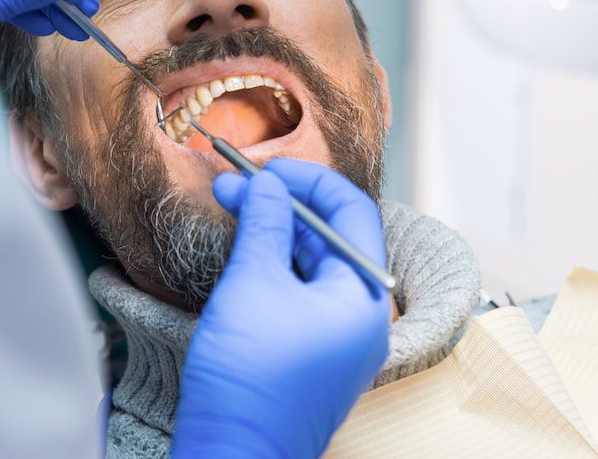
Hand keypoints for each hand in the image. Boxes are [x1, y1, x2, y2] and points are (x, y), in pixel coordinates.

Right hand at [172, 159, 390, 457]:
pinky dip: (273, 264)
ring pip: (311, 263)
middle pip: (330, 237)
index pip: (351, 212)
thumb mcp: (253, 284)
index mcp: (366, 296)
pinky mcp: (311, 349)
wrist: (232, 455)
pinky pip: (300, 291)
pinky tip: (244, 246)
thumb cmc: (249, 377)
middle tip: (234, 185)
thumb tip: (265, 184)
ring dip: (273, 232)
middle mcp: (361, 314)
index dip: (308, 180)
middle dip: (282, 205)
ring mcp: (337, 335)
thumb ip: (264, 223)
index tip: (266, 167)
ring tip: (231, 207)